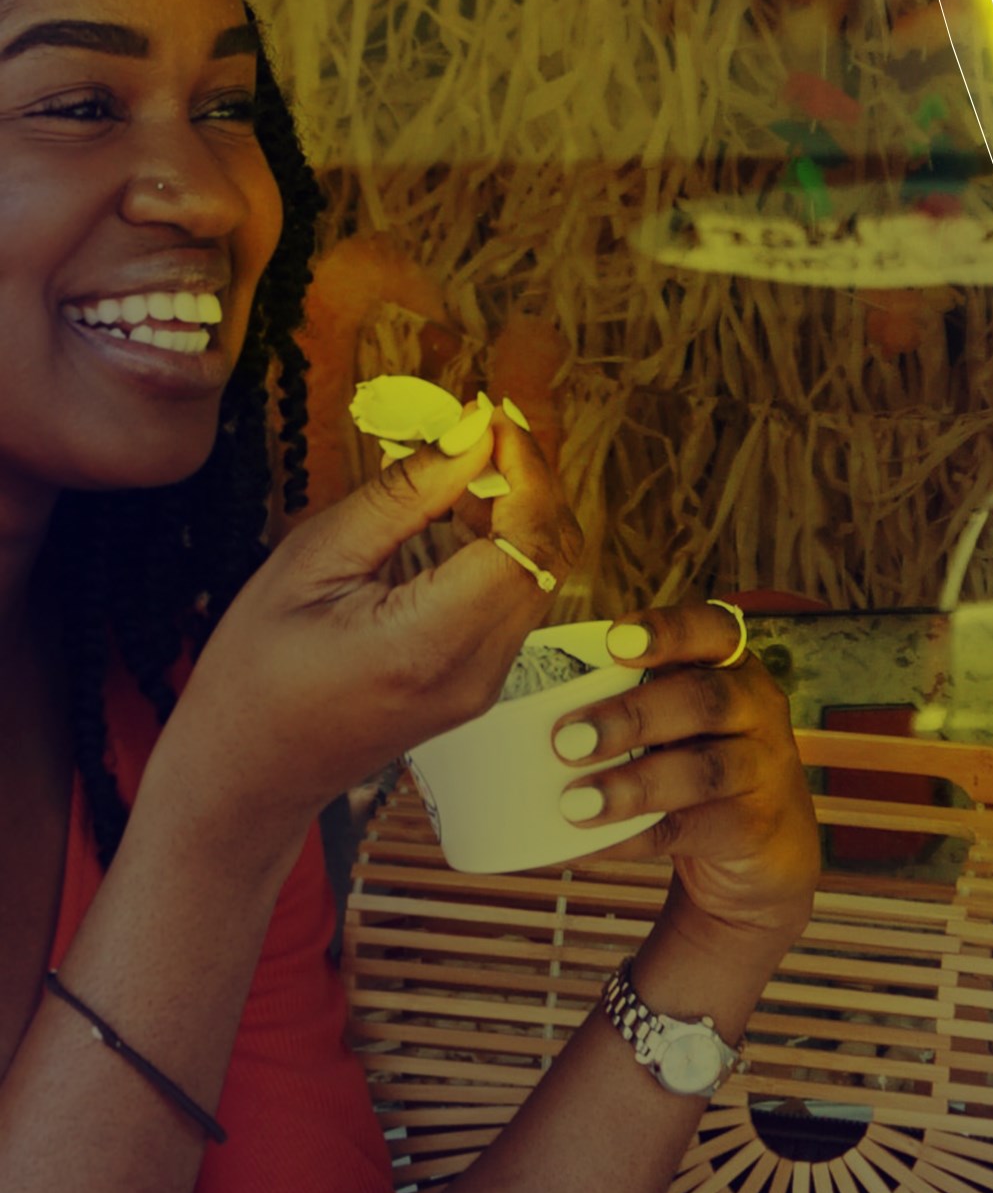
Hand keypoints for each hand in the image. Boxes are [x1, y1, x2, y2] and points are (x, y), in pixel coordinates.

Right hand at [144, 415, 585, 857]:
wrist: (242, 776)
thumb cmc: (253, 673)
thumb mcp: (311, 562)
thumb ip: (403, 496)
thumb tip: (474, 432)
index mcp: (429, 644)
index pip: (528, 539)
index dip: (524, 467)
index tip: (490, 416)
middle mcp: (477, 671)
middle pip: (551, 553)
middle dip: (530, 478)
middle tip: (480, 428)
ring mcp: (487, 683)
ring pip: (544, 572)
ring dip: (519, 508)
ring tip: (461, 464)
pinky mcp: (483, 680)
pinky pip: (519, 595)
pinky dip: (506, 543)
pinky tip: (459, 512)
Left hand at [547, 603, 820, 952]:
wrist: (764, 846)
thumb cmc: (693, 759)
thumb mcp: (679, 719)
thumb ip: (627, 698)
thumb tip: (506, 697)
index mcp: (732, 666)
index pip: (712, 630)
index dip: (667, 631)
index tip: (614, 641)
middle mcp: (756, 707)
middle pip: (704, 699)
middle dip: (632, 716)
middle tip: (564, 738)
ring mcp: (761, 767)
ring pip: (703, 770)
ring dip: (633, 784)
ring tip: (573, 802)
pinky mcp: (751, 826)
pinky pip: (688, 829)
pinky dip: (632, 838)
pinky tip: (587, 843)